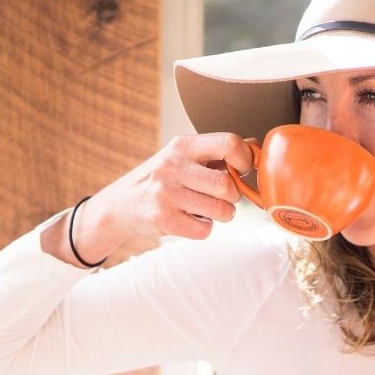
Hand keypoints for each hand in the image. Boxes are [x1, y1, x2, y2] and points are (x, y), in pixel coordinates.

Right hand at [91, 132, 257, 240]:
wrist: (118, 205)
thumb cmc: (161, 178)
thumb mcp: (184, 156)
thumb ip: (219, 151)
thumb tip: (257, 148)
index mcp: (183, 145)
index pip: (230, 144)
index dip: (245, 160)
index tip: (242, 170)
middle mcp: (173, 166)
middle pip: (228, 185)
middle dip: (233, 196)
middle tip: (223, 196)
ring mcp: (166, 194)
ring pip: (222, 210)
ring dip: (223, 214)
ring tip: (208, 209)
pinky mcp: (163, 220)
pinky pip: (205, 231)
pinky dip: (204, 229)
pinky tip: (191, 219)